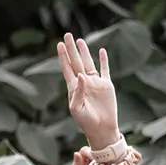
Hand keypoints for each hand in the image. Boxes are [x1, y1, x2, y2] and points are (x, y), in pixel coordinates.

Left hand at [57, 34, 118, 149]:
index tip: (59, 45)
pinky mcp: (106, 86)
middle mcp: (83, 83)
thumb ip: (78, 91)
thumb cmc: (86, 122)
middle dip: (71, 49)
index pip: (67, 68)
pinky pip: (105, 70)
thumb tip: (81, 75)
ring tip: (80, 40)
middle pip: (76, 61)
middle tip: (67, 35)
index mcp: (74, 88)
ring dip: (85, 52)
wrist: (101, 129)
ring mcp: (95, 83)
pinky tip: (102, 51)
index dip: (63, 56)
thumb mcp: (77, 108)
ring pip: (89, 63)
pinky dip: (104, 60)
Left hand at [73, 146, 112, 164]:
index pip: (84, 150)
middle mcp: (92, 162)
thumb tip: (76, 152)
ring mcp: (103, 163)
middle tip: (105, 163)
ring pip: (105, 152)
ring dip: (109, 156)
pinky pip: (113, 157)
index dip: (90, 152)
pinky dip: (115, 159)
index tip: (96, 160)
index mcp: (83, 164)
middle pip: (95, 149)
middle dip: (101, 154)